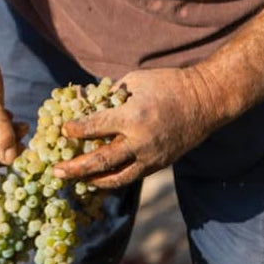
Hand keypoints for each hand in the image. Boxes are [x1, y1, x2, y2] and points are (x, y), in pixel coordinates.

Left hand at [53, 67, 220, 188]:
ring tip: (76, 181)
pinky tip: (98, 179)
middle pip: (100, 161)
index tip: (62, 130)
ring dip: (92, 181)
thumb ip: (108, 95)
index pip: (94, 128)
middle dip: (75, 168)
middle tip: (56, 172)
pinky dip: (112, 180)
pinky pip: (131, 177)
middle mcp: (140, 142)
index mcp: (132, 117)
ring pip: (116, 177)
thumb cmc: (168, 85)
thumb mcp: (135, 81)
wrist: (207, 100)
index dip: (75, 130)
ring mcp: (151, 157)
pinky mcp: (159, 165)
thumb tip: (81, 101)